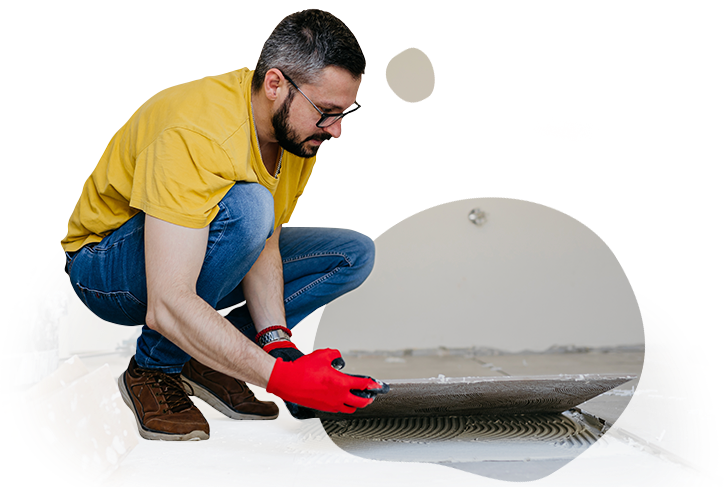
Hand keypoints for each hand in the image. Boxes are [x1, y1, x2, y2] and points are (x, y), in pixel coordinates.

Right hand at [266, 348, 382, 413]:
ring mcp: (331, 404)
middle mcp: (339, 396)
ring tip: (358, 399)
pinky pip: (339, 409)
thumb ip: (335, 355)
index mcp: (341, 383)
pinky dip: (344, 405)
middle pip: (361, 402)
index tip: (377, 385)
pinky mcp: (323, 408)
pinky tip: (342, 400)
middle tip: (370, 394)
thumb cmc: (303, 369)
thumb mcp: (323, 355)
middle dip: (368, 398)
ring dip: (356, 404)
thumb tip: (339, 358)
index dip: (372, 385)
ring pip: (350, 408)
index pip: (363, 385)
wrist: (288, 381)